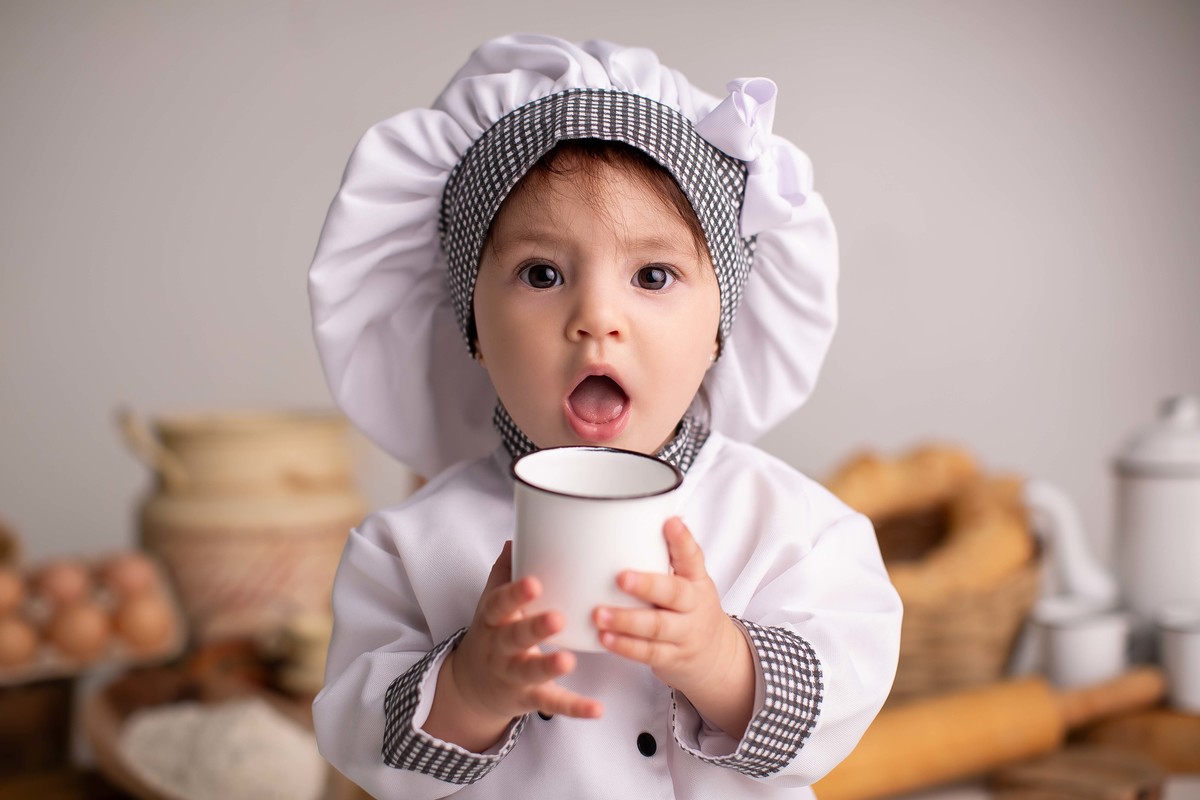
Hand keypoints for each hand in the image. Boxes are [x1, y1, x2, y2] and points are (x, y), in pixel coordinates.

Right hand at [443, 542, 602, 734]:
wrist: (472, 687)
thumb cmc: (493, 632)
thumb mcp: (491, 603)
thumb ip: (504, 572)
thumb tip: (515, 536)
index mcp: (493, 619)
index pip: (499, 604)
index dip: (515, 594)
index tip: (534, 582)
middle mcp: (499, 647)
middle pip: (514, 637)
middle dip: (534, 628)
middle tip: (557, 617)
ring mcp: (512, 674)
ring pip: (529, 671)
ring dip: (548, 666)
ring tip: (569, 661)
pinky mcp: (527, 699)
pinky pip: (551, 703)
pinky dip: (574, 707)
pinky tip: (597, 709)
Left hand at [593, 517, 753, 735]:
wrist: (716, 656)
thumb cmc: (690, 609)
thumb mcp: (689, 580)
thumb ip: (669, 555)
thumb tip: (646, 515)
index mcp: (696, 580)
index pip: (692, 556)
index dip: (682, 539)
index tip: (670, 522)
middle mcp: (694, 605)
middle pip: (675, 594)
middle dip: (648, 585)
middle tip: (621, 577)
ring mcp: (684, 633)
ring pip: (658, 627)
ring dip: (627, 620)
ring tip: (600, 614)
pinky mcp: (672, 657)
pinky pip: (648, 653)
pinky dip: (625, 646)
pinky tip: (604, 637)